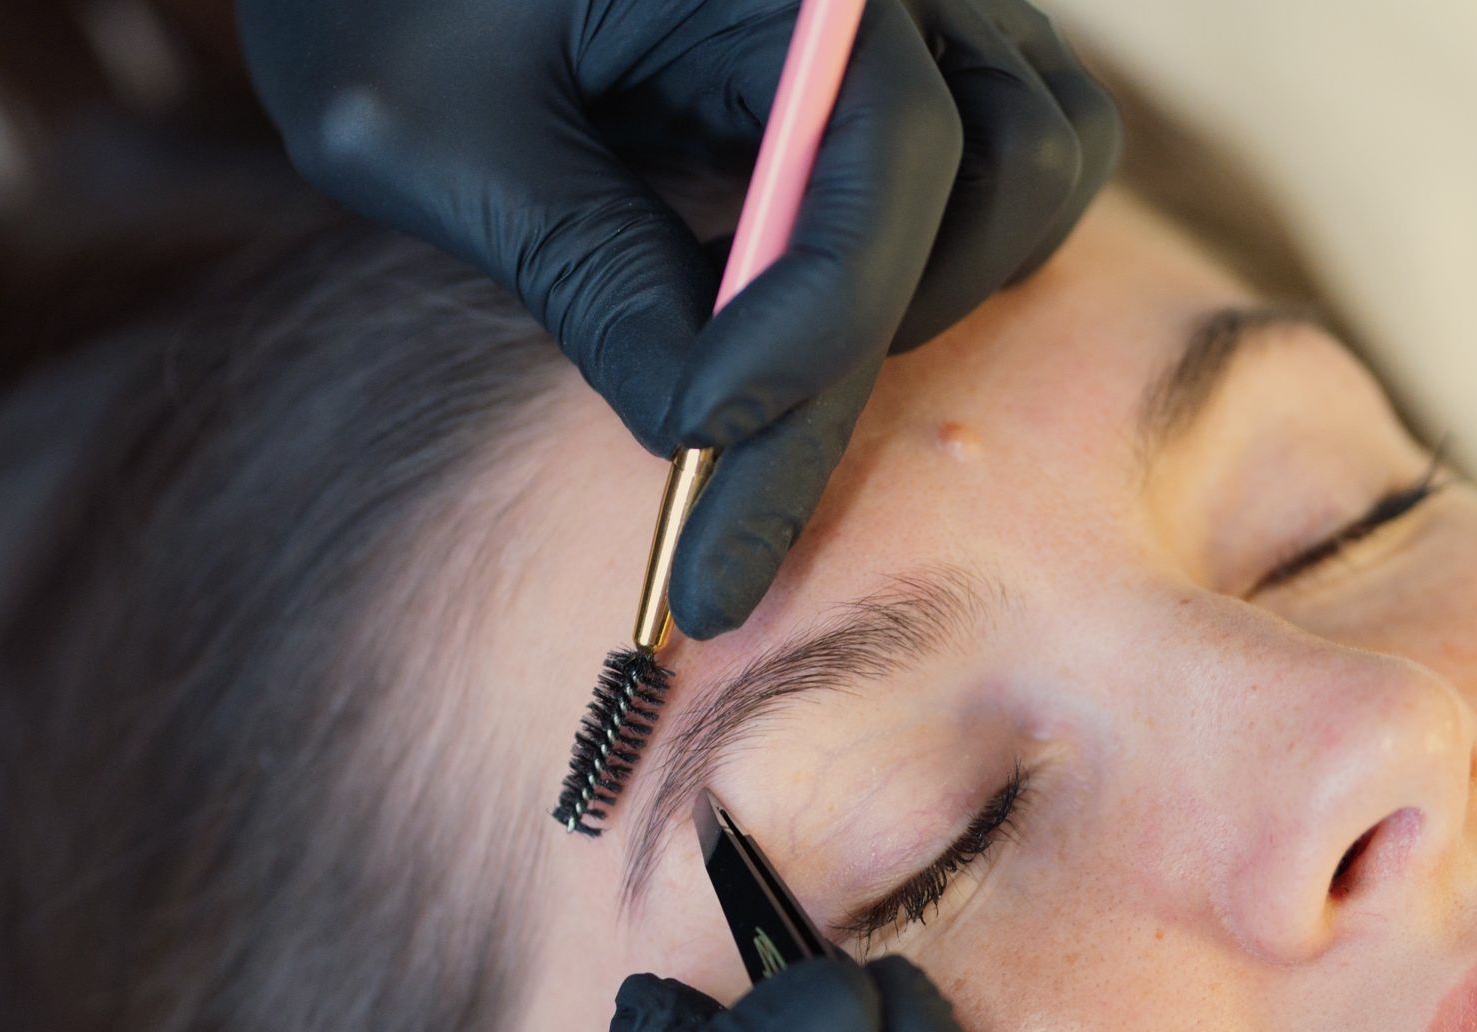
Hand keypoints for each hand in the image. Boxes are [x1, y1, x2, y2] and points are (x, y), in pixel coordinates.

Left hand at [234, 0, 1120, 636]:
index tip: (699, 439)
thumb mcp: (436, 131)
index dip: (813, 321)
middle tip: (717, 532)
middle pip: (995, 171)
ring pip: (1039, 166)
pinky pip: (1015, 165)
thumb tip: (694, 432)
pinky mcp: (915, 54)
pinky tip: (792, 326)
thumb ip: (582, 269)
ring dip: (931, 302)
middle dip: (848, 365)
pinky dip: (944, 262)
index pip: (887, 148)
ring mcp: (920, 1)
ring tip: (759, 396)